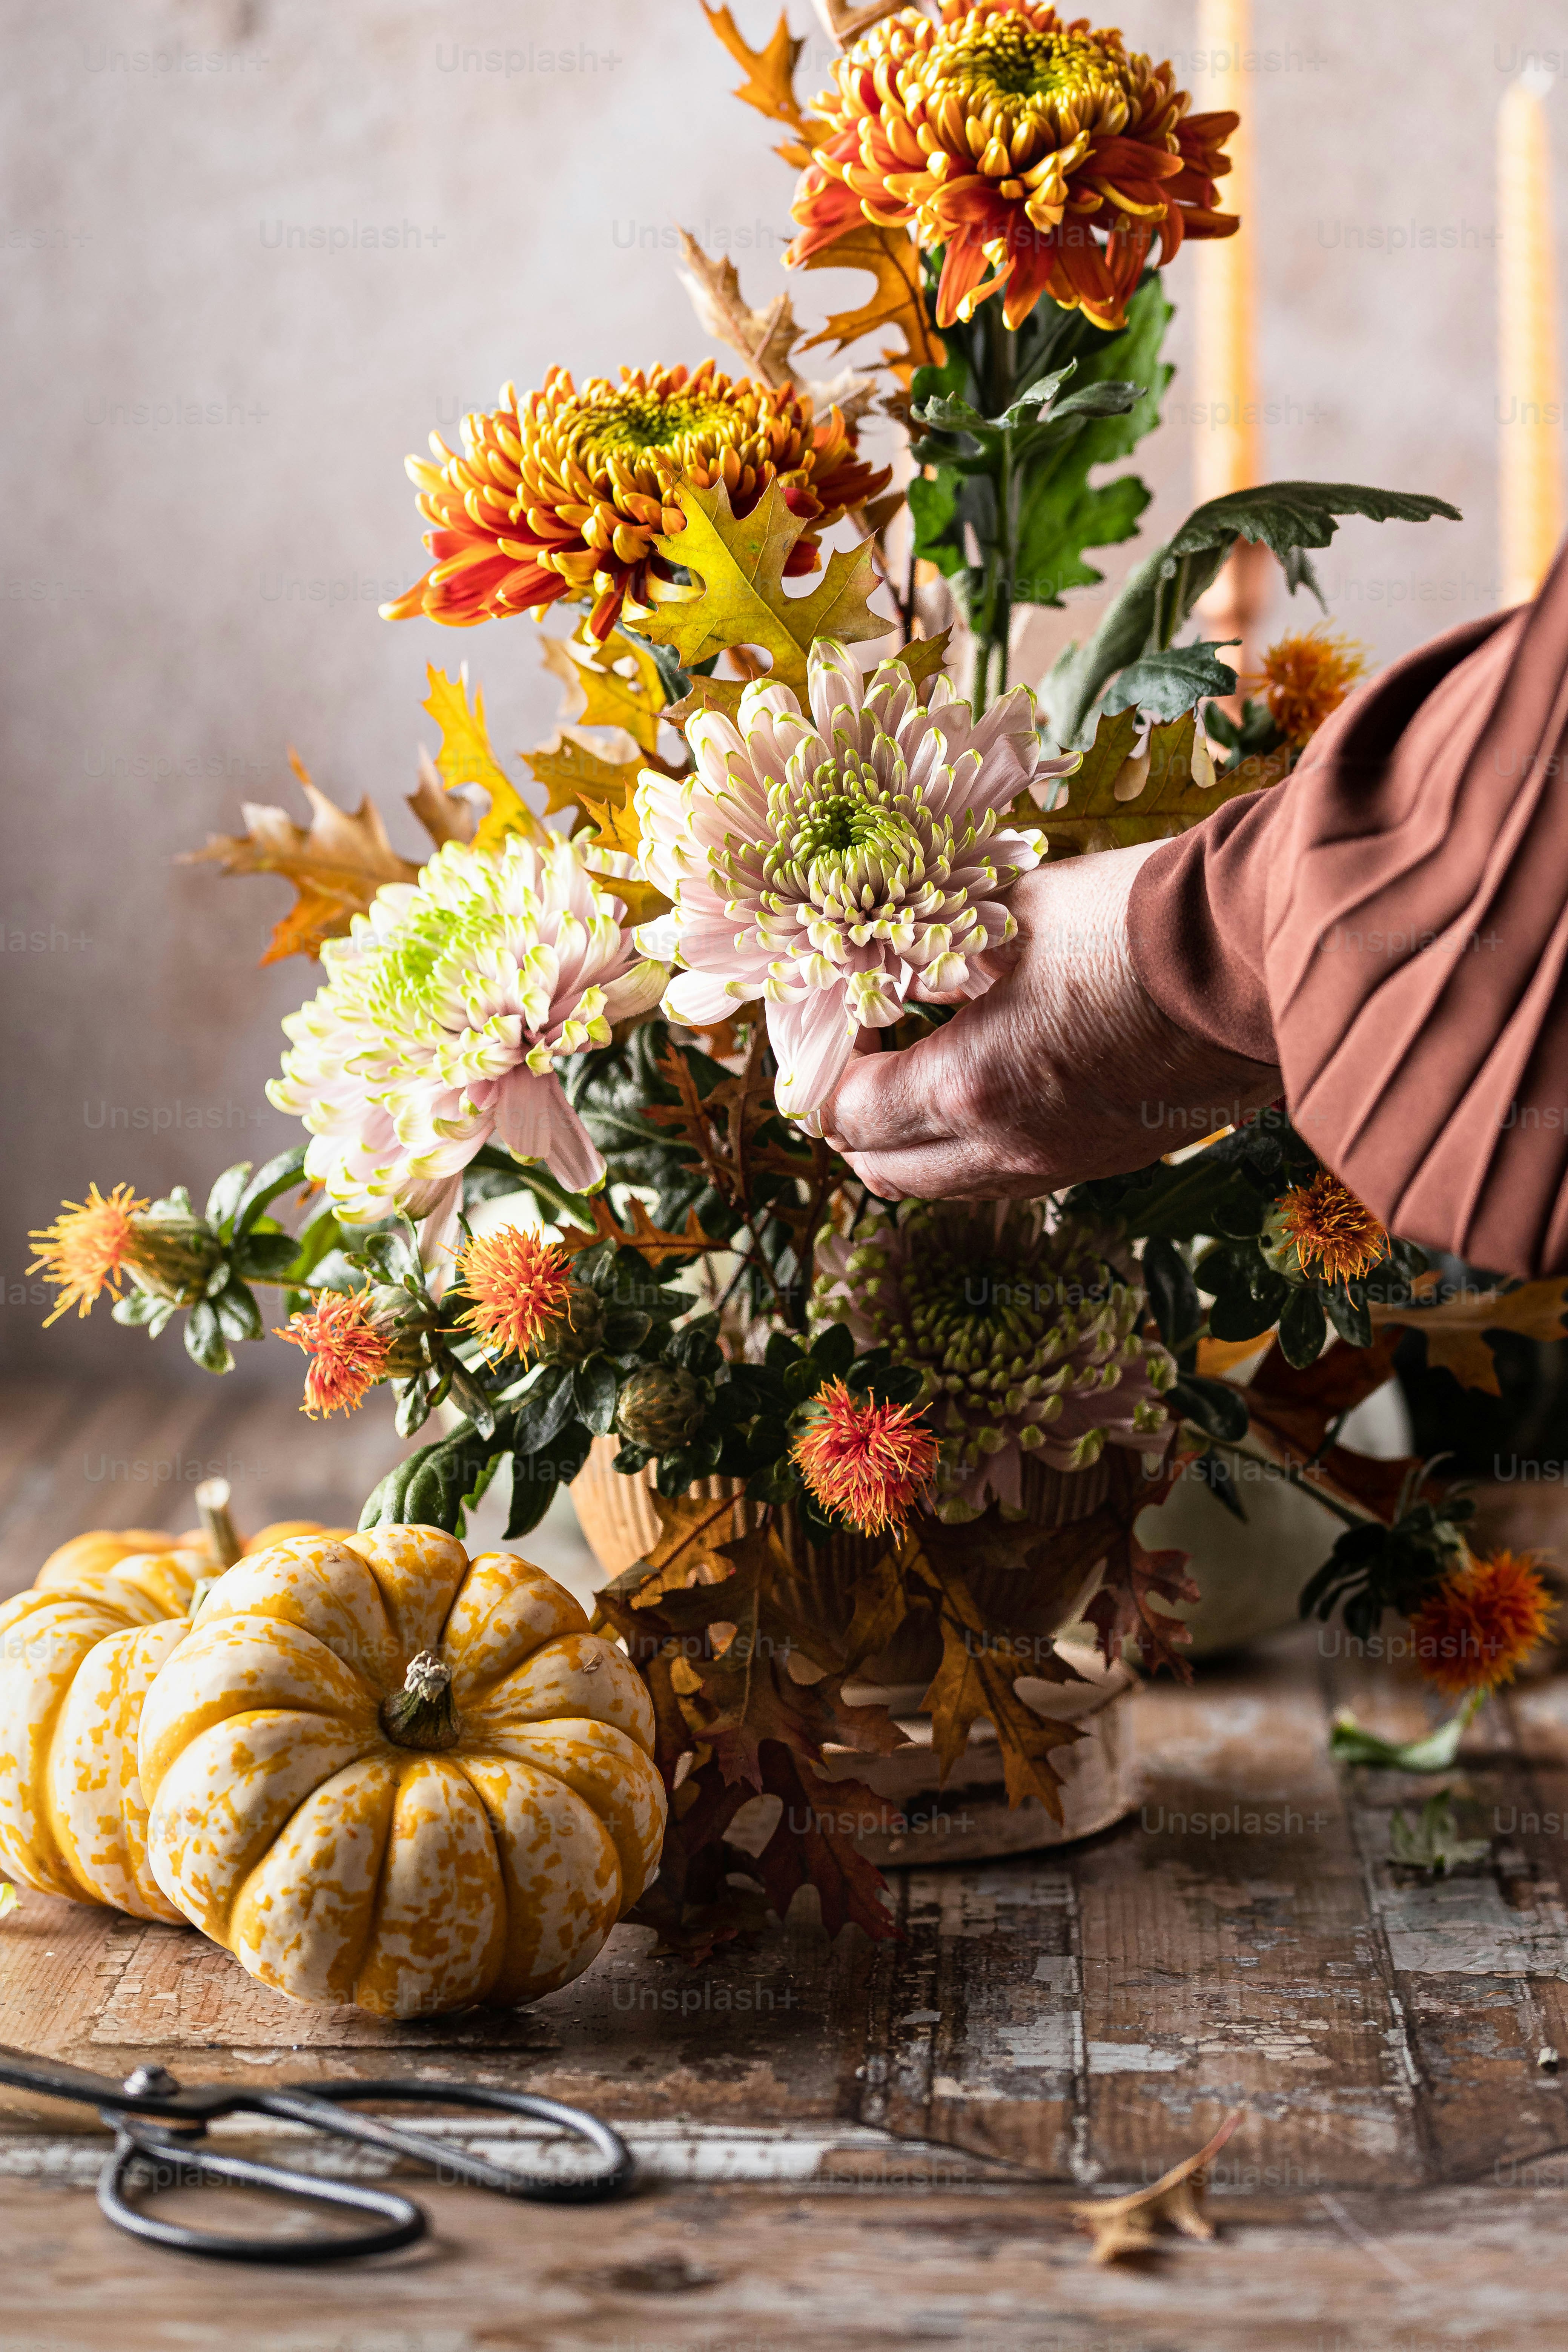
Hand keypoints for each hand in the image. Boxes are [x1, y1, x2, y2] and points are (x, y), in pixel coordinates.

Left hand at [820, 843, 1282, 1198]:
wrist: (1262, 949)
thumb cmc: (1135, 919)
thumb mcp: (1005, 916)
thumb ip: (927, 955)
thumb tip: (880, 969)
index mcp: (969, 1088)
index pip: (843, 1115)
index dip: (819, 1068)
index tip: (831, 1018)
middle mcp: (1010, 1150)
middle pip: (882, 1171)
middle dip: (853, 1116)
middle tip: (859, 1049)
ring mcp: (1063, 1165)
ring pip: (946, 1183)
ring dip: (912, 1136)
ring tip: (915, 1063)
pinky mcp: (1106, 1160)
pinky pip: (1008, 1174)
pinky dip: (973, 1141)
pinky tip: (989, 1074)